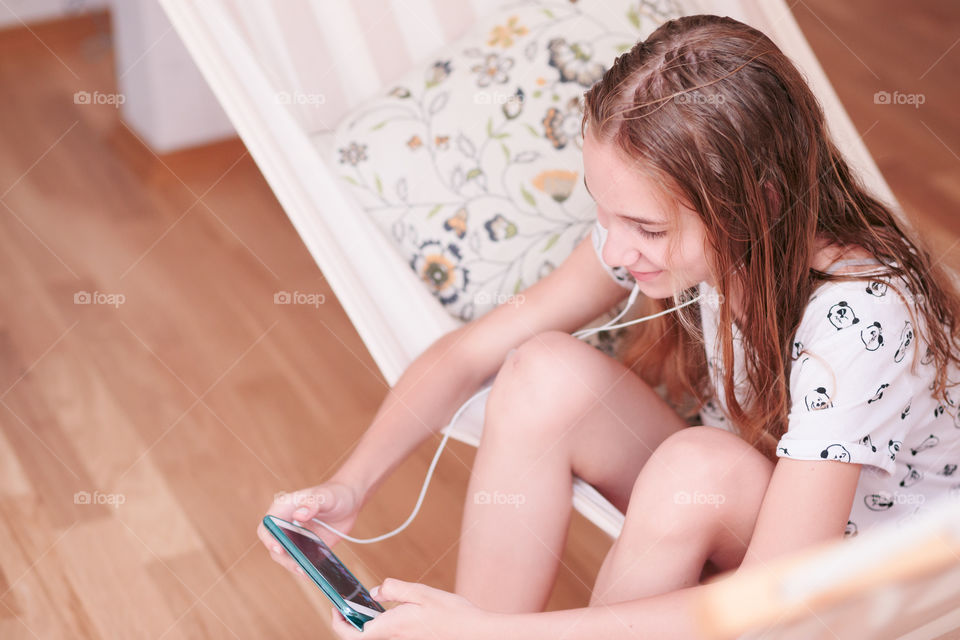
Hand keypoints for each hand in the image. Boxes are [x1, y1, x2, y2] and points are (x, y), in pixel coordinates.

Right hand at [256, 481, 361, 578]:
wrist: (349, 502)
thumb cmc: (334, 494)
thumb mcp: (326, 496)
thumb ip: (312, 503)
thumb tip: (298, 515)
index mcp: (283, 509)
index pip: (267, 526)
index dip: (269, 538)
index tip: (279, 547)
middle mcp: (285, 525)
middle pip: (275, 546)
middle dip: (284, 558)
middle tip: (299, 566)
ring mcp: (295, 538)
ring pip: (286, 557)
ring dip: (294, 565)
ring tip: (307, 572)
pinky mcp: (306, 549)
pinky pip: (301, 562)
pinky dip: (305, 568)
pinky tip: (314, 574)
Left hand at [330, 578, 498, 639]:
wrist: (474, 634)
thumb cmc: (452, 614)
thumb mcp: (421, 592)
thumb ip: (394, 590)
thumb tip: (374, 592)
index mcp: (392, 627)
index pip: (353, 634)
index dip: (338, 623)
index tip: (335, 607)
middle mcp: (394, 638)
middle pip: (361, 636)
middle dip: (350, 622)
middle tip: (348, 604)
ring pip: (375, 635)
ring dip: (366, 623)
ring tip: (366, 604)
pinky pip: (388, 634)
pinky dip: (381, 624)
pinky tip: (390, 610)